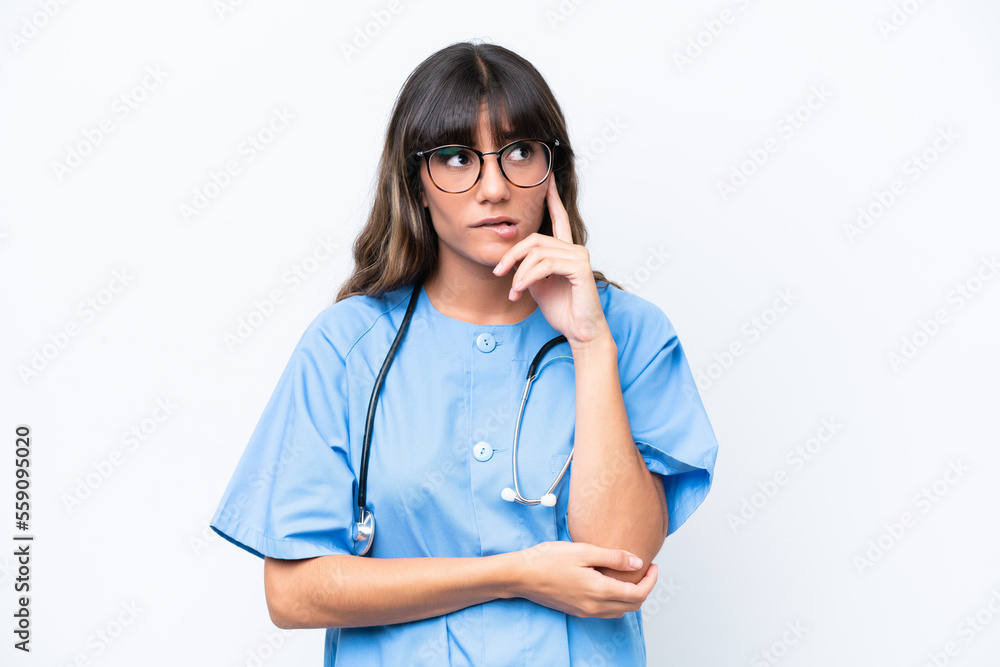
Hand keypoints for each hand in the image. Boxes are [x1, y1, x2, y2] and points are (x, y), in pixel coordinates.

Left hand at [492, 176, 610, 346]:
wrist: (579, 330)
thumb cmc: (562, 309)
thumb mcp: (538, 285)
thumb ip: (529, 268)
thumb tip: (513, 262)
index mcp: (565, 250)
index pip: (558, 218)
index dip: (552, 199)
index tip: (546, 180)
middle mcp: (574, 248)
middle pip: (534, 239)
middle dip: (512, 254)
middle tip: (498, 272)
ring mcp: (578, 256)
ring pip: (537, 252)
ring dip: (518, 273)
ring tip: (513, 291)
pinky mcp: (579, 268)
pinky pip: (545, 265)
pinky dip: (528, 277)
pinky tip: (520, 290)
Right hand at [511, 541, 657, 617]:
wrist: (521, 575)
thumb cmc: (547, 559)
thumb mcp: (583, 551)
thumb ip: (613, 558)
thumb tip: (638, 563)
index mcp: (599, 590)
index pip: (637, 594)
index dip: (651, 581)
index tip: (653, 566)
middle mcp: (594, 606)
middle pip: (632, 606)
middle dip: (645, 589)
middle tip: (647, 570)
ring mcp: (584, 610)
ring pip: (619, 611)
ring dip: (631, 597)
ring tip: (632, 577)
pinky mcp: (576, 610)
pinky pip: (605, 612)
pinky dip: (616, 601)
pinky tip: (611, 585)